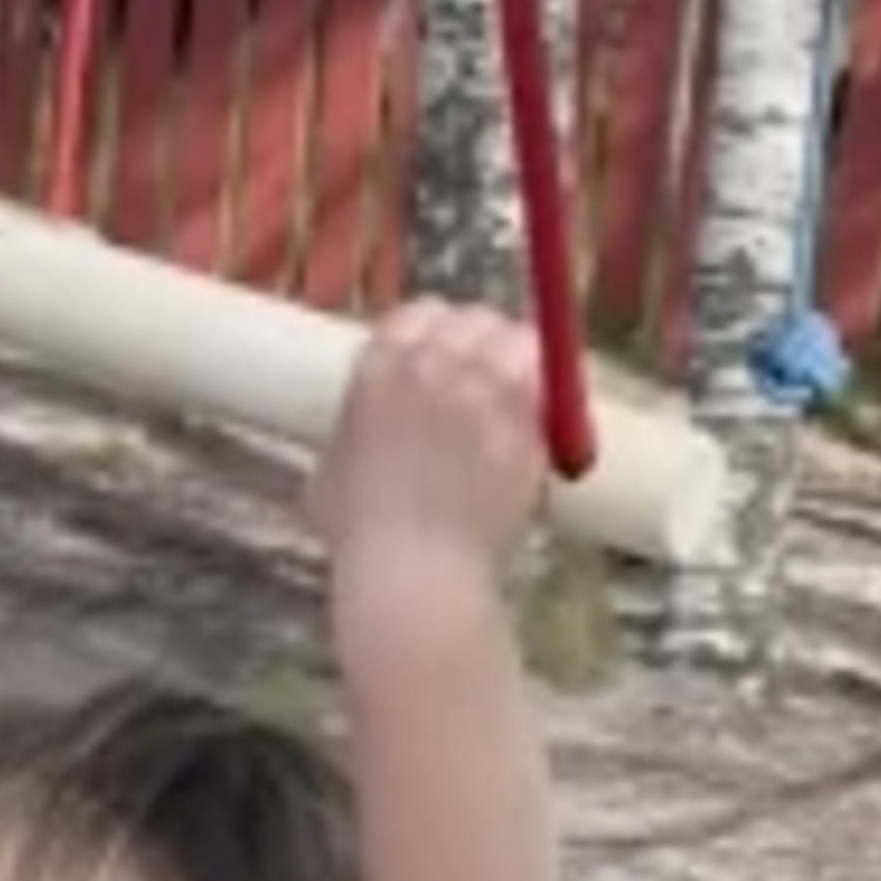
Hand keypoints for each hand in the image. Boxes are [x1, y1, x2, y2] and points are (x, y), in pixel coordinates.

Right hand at [313, 303, 551, 583]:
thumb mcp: (332, 470)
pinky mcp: (528, 424)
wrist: (414, 568)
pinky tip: (533, 420)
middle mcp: (436, 364)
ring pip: (517, 339)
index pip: (420, 312)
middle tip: (481, 372)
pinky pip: (548, 385)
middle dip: (479, 339)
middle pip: (473, 318)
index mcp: (380, 367)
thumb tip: (364, 436)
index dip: (434, 330)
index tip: (440, 353)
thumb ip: (354, 434)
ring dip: (516, 357)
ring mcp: (487, 391)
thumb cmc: (360, 533)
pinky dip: (544, 395)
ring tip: (513, 387)